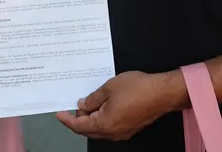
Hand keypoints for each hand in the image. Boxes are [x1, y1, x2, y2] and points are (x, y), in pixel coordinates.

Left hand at [56, 71, 175, 140]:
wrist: (162, 93)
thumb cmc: (137, 88)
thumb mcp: (109, 88)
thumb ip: (93, 98)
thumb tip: (83, 105)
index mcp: (104, 124)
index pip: (79, 126)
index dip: (67, 120)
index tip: (59, 114)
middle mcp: (112, 133)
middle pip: (88, 130)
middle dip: (80, 118)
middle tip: (77, 103)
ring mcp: (122, 132)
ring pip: (100, 129)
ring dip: (92, 118)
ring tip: (91, 101)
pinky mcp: (130, 128)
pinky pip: (110, 126)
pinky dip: (103, 118)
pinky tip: (104, 104)